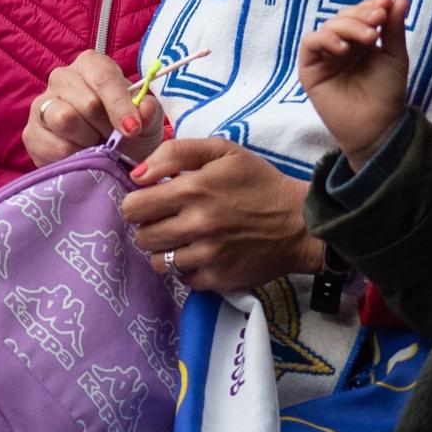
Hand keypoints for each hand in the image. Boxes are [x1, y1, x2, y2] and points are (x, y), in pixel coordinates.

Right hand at [25, 51, 164, 167]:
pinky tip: (82, 156)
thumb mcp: (147, 121)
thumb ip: (148, 113)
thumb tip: (145, 109)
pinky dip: (74, 158)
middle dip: (107, 129)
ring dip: (89, 141)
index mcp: (91, 65)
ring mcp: (41, 105)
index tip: (133, 129)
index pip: (103, 78)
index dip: (119, 105)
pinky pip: (54, 147)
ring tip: (97, 146)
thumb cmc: (130, 131)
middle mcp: (62, 77)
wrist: (112, 158)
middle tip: (115, 140)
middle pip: (86, 103)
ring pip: (65, 120)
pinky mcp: (31, 134)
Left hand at [123, 139, 324, 294]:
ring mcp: (206, 256)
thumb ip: (175, 153)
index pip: (133, 207)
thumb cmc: (259, 182)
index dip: (138, 203)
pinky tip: (204, 254)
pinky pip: (183, 280)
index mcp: (191, 189)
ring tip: (185, 239)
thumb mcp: (222, 151)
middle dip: (150, 227)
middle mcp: (195, 225)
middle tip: (169, 220)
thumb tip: (138, 174)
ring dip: (166, 251)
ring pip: (158, 263)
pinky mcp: (217, 280)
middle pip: (142, 237)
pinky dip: (189, 269)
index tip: (152, 202)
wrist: (299, 223)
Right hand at [298, 0, 409, 170]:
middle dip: (361, 15)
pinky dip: (326, 39)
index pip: (360, 13)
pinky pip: (310, 43)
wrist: (378, 125)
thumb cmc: (387, 93)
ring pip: (328, 26)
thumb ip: (394, 28)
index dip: (371, 5)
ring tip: (367, 38)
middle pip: (343, 16)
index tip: (387, 3)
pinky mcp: (310, 68)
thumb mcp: (395, 56)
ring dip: (348, 26)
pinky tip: (343, 49)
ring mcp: (325, 55)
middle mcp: (341, 44)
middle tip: (378, 20)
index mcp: (361, 40)